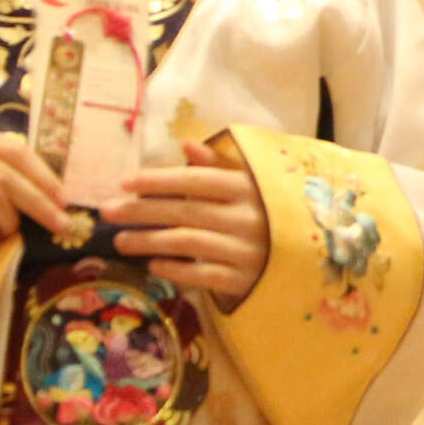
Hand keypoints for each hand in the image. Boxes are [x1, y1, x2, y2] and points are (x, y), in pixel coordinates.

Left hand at [107, 137, 270, 307]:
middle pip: (185, 211)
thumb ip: (219, 165)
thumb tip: (185, 145)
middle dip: (141, 210)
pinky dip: (176, 270)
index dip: (158, 180)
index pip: (195, 180)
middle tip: (107, 212)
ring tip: (120, 241)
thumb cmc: (273, 212)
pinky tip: (153, 266)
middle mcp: (247, 217)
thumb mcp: (253, 182)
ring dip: (149, 241)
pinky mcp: (246, 279)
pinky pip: (204, 276)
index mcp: (247, 187)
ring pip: (188, 243)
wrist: (316, 254)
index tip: (124, 182)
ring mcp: (247, 250)